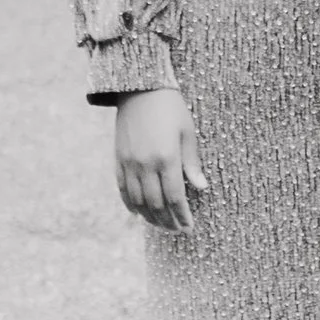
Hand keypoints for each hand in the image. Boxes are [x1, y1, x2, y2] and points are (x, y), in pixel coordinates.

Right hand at [114, 87, 208, 230]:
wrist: (139, 88)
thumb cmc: (170, 108)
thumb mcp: (188, 133)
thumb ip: (192, 163)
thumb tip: (202, 188)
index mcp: (166, 158)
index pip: (175, 198)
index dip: (182, 216)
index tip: (189, 227)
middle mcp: (145, 164)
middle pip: (156, 205)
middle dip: (167, 222)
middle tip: (177, 231)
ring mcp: (129, 163)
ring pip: (138, 201)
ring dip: (150, 218)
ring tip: (161, 226)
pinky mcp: (118, 159)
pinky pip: (122, 189)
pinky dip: (131, 205)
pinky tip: (140, 213)